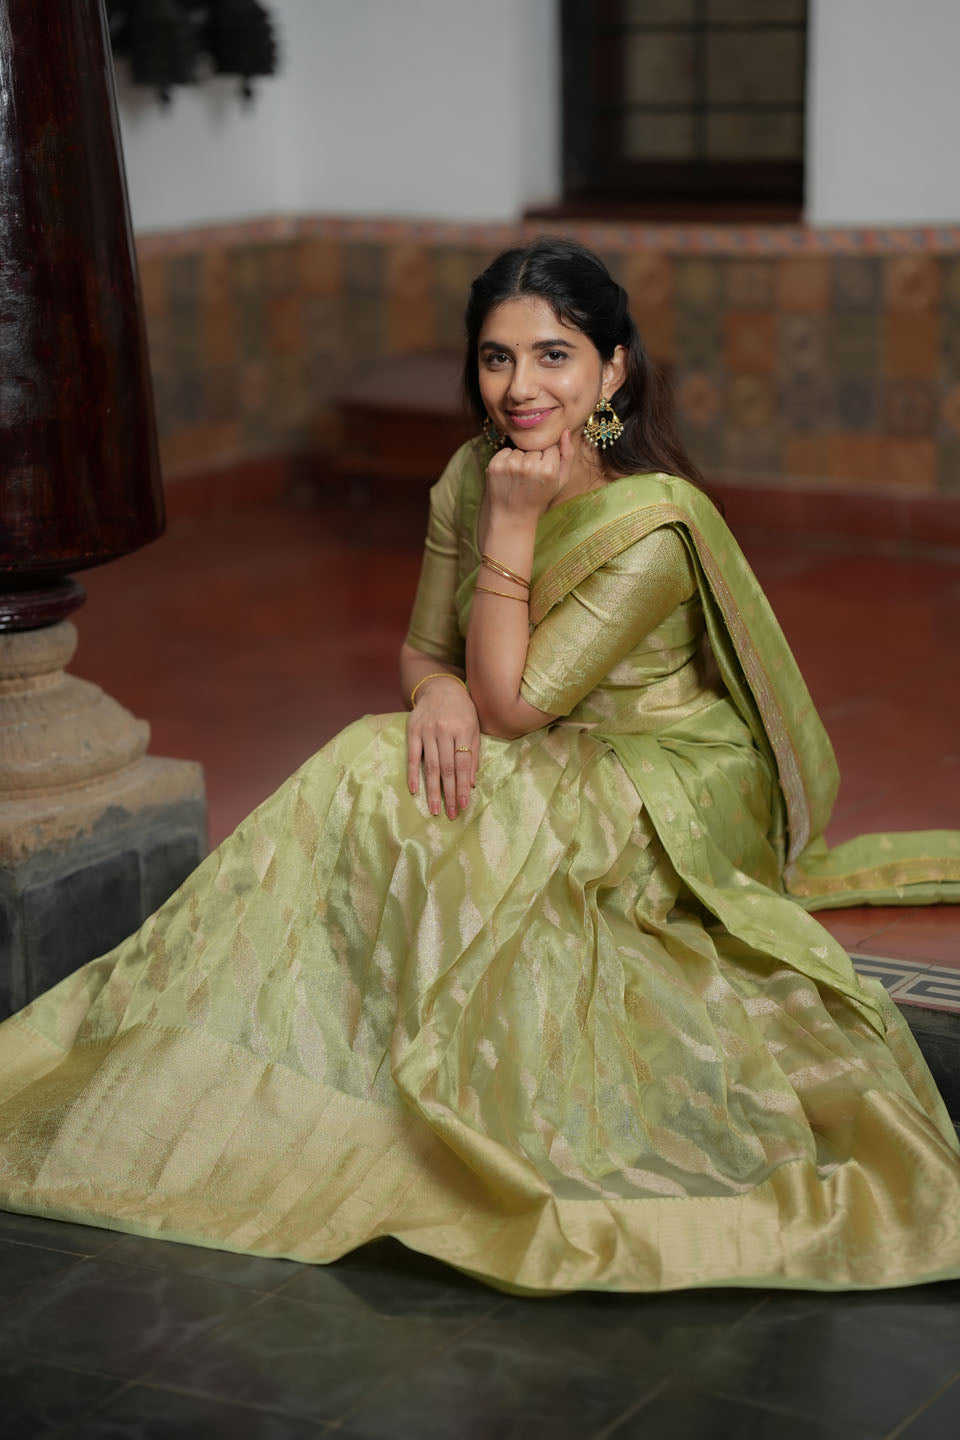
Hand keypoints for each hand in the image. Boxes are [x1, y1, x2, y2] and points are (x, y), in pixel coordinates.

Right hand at [407, 677, 479, 818]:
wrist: (440, 688)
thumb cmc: (462, 711)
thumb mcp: (474, 727)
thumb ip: (473, 754)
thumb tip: (471, 783)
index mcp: (463, 729)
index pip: (463, 763)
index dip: (463, 785)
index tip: (463, 805)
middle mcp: (444, 731)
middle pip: (447, 768)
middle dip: (449, 793)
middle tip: (450, 813)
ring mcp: (427, 731)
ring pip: (431, 766)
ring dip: (432, 790)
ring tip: (435, 808)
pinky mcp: (413, 731)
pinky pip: (412, 756)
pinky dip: (413, 774)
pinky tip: (414, 790)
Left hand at [484, 429, 575, 519]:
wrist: (511, 516)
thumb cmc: (539, 498)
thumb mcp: (560, 481)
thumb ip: (568, 455)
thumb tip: (566, 431)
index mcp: (549, 470)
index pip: (551, 447)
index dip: (548, 458)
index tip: (544, 473)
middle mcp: (529, 465)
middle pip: (535, 447)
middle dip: (534, 458)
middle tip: (530, 478)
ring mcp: (510, 465)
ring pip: (520, 448)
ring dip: (520, 459)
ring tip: (519, 478)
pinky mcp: (495, 465)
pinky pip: (505, 451)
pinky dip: (507, 460)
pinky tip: (509, 476)